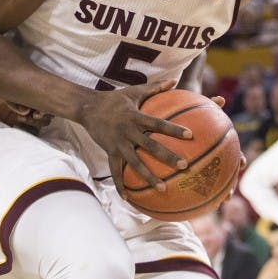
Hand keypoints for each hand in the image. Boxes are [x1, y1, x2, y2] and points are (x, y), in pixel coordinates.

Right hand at [78, 80, 190, 197]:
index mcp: (136, 117)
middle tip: (184, 166)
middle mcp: (128, 131)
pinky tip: (128, 198)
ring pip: (135, 163)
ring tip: (163, 188)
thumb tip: (175, 80)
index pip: (157, 123)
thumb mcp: (134, 91)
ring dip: (148, 176)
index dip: (173, 129)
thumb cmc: (114, 99)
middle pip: (150, 146)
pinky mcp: (109, 151)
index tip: (190, 135)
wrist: (87, 107)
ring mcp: (118, 143)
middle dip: (167, 156)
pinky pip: (115, 171)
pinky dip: (120, 185)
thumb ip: (155, 88)